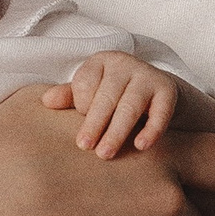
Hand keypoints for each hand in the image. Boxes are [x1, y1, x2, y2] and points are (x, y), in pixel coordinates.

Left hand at [39, 53, 179, 158]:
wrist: (158, 91)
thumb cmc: (115, 95)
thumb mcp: (91, 93)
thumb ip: (69, 97)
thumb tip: (46, 101)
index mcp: (101, 62)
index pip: (85, 83)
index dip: (81, 106)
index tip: (80, 129)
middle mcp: (125, 64)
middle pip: (107, 96)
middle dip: (94, 123)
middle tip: (85, 147)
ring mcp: (148, 76)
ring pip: (130, 105)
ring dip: (117, 131)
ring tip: (105, 154)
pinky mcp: (168, 90)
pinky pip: (160, 111)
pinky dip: (151, 129)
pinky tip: (141, 146)